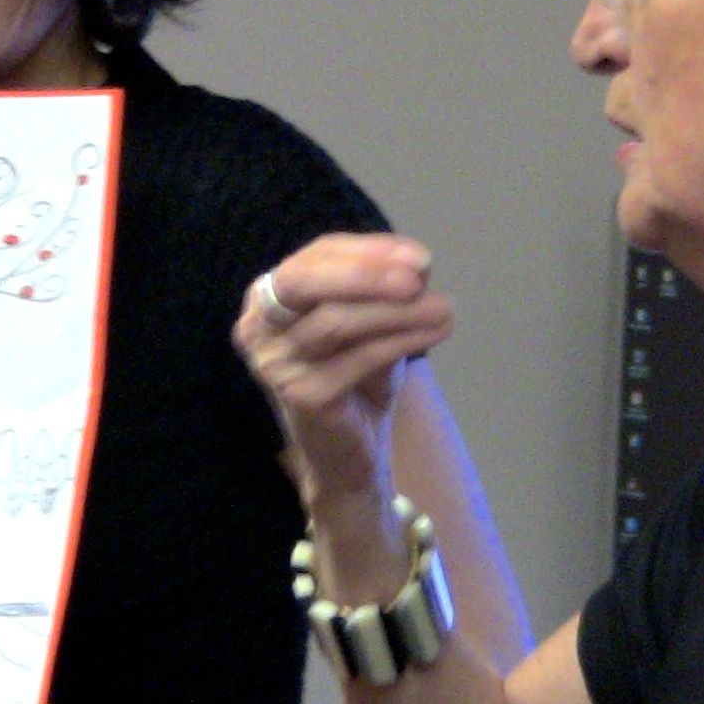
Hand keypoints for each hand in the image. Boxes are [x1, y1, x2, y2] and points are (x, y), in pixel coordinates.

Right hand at [233, 234, 453, 505]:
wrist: (348, 454)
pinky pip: (358, 358)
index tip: (419, 255)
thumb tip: (418, 265)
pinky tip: (434, 333)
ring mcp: (275, 364)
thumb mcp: (370, 324)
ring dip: (397, 310)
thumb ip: (385, 291)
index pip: (315, 256)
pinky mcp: (301, 396)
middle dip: (365, 271)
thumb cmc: (355, 379)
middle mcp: (258, 328)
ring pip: (336, 320)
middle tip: (419, 274)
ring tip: (444, 307)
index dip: (368, 250)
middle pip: (305, 281)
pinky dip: (402, 341)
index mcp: (267, 298)